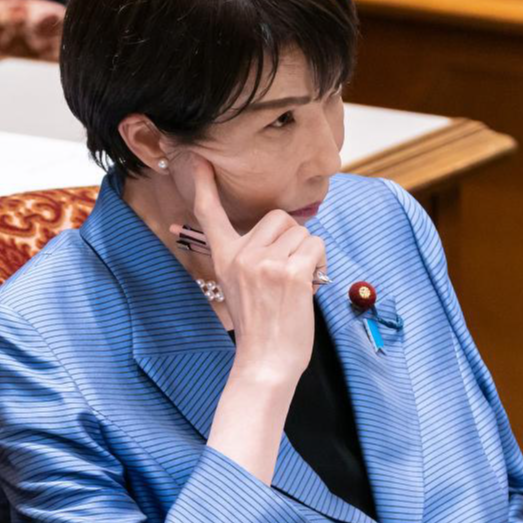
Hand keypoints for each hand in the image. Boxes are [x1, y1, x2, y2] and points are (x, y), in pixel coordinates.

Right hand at [175, 154, 325, 383]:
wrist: (266, 362)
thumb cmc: (261, 327)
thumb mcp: (241, 286)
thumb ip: (253, 256)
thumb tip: (286, 229)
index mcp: (225, 256)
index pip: (210, 214)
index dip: (205, 185)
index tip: (200, 159)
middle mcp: (241, 254)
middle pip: (281, 217)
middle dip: (294, 238)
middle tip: (289, 271)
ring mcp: (265, 262)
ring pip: (303, 232)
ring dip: (310, 254)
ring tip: (298, 284)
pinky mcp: (290, 272)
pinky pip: (317, 246)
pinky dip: (321, 264)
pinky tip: (310, 286)